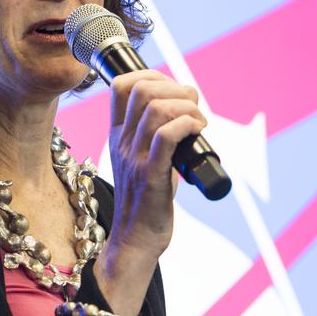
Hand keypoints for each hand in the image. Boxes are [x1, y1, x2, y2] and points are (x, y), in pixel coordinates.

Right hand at [95, 70, 206, 315]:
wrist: (136, 240)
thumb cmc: (146, 200)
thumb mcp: (143, 160)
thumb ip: (156, 136)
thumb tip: (187, 112)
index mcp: (117, 135)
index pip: (120, 85)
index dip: (151, 75)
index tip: (173, 89)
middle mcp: (122, 142)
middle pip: (141, 90)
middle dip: (175, 88)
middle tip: (193, 107)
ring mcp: (134, 158)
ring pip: (156, 108)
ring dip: (187, 107)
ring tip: (199, 122)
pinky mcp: (151, 176)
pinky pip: (166, 136)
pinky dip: (187, 124)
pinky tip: (197, 132)